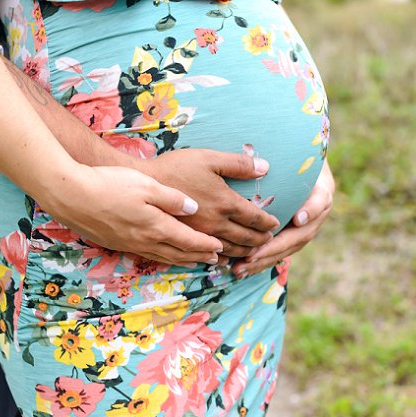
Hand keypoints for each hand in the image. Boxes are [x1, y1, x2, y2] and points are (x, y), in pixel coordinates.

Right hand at [36, 164, 223, 266]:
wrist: (71, 195)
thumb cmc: (109, 184)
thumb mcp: (146, 185)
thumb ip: (172, 198)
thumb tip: (193, 208)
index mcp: (157, 227)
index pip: (190, 240)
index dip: (207, 245)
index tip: (221, 246)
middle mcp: (145, 241)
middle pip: (179, 253)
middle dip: (199, 256)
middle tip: (216, 259)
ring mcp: (129, 244)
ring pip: (163, 257)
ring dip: (182, 260)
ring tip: (195, 261)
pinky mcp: (116, 243)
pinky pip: (147, 255)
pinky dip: (162, 258)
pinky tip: (161, 254)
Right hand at [129, 149, 281, 257]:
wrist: (140, 182)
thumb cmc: (173, 167)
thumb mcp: (207, 158)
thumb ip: (237, 164)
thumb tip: (265, 167)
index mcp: (224, 203)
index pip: (254, 218)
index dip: (267, 223)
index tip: (275, 224)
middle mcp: (214, 224)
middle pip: (243, 238)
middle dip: (259, 241)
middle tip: (268, 241)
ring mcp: (199, 235)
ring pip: (226, 250)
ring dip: (241, 252)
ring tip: (250, 252)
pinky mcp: (184, 240)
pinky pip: (206, 255)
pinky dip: (218, 258)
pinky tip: (217, 258)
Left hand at [233, 161, 334, 277]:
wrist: (301, 170)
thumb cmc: (295, 162)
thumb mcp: (297, 160)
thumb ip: (290, 163)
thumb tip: (276, 176)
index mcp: (322, 195)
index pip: (319, 202)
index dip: (311, 211)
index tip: (298, 219)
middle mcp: (316, 216)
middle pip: (298, 237)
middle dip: (273, 249)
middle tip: (251, 256)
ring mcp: (305, 229)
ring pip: (286, 249)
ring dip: (263, 261)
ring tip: (240, 269)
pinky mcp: (291, 237)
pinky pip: (277, 252)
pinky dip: (259, 261)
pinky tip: (240, 268)